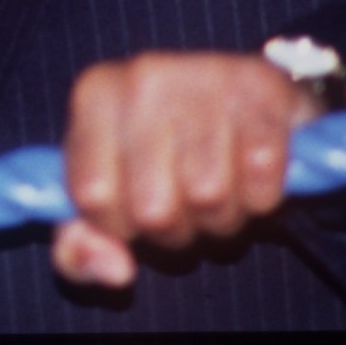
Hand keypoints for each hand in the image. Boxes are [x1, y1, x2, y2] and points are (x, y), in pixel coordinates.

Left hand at [52, 50, 327, 288]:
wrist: (243, 97)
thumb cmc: (162, 153)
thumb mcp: (108, 193)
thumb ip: (82, 245)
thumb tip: (116, 270)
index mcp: (95, 96)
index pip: (93, 197)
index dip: (120, 225)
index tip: (134, 209)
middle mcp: (143, 77)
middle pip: (153, 209)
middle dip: (176, 227)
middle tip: (185, 200)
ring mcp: (204, 76)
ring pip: (210, 198)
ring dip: (221, 214)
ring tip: (219, 184)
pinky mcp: (263, 90)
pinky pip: (261, 184)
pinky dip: (261, 196)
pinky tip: (251, 169)